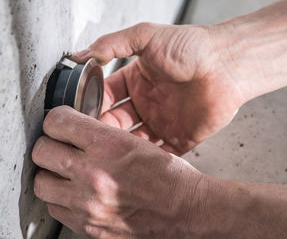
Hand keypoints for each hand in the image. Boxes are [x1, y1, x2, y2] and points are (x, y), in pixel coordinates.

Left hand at [32, 106, 214, 237]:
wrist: (185, 210)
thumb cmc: (169, 177)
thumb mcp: (137, 142)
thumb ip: (102, 135)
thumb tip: (75, 130)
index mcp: (110, 145)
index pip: (57, 122)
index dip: (56, 120)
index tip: (60, 123)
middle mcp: (94, 174)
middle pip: (41, 151)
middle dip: (49, 145)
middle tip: (60, 146)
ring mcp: (88, 204)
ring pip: (41, 182)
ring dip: (51, 174)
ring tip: (66, 172)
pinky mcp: (88, 226)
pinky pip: (55, 208)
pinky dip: (62, 199)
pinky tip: (78, 193)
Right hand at [71, 23, 244, 154]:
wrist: (227, 63)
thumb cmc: (191, 47)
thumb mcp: (147, 35)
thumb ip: (114, 43)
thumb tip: (82, 54)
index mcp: (138, 79)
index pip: (107, 96)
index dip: (92, 104)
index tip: (77, 115)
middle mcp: (149, 102)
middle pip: (117, 122)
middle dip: (103, 131)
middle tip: (89, 140)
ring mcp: (164, 122)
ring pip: (135, 142)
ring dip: (123, 149)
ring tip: (107, 157)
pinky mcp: (183, 138)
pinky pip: (162, 154)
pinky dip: (149, 161)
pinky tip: (135, 166)